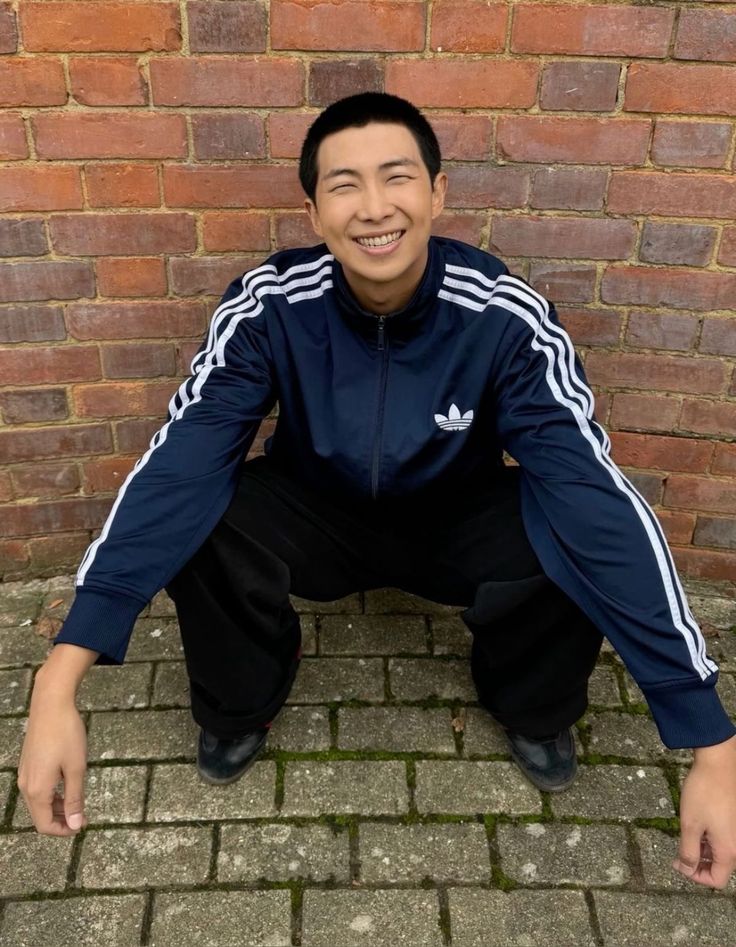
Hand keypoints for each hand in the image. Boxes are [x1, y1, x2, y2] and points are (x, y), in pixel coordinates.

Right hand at [17, 686, 88, 835]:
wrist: (51, 705)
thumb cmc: (66, 734)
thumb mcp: (76, 768)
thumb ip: (75, 798)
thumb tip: (76, 825)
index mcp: (37, 790)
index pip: (45, 825)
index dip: (64, 830)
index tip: (83, 824)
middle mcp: (26, 785)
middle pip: (40, 816)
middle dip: (61, 820)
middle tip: (83, 815)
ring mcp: (25, 774)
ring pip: (38, 802)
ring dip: (57, 807)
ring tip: (78, 802)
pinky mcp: (28, 764)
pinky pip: (37, 788)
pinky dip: (51, 794)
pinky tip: (67, 786)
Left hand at [674, 734, 735, 888]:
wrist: (718, 763)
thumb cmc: (704, 793)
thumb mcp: (689, 824)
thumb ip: (688, 851)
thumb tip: (686, 870)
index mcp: (729, 850)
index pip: (717, 880)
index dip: (696, 877)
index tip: (679, 862)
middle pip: (719, 867)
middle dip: (697, 863)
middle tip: (678, 851)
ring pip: (720, 852)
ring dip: (702, 849)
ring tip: (685, 835)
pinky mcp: (734, 820)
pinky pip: (722, 838)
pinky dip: (708, 837)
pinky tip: (695, 824)